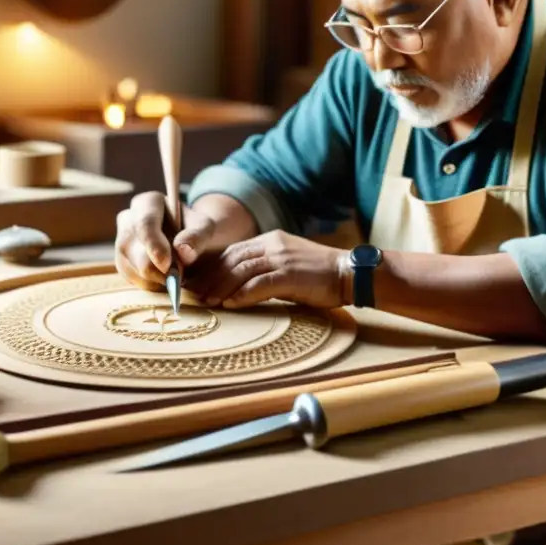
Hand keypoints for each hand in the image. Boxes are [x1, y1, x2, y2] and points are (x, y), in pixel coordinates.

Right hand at [114, 191, 216, 290]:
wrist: (191, 244)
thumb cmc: (196, 232)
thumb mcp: (206, 229)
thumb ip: (197, 236)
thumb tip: (182, 250)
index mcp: (148, 203)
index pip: (144, 223)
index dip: (153, 245)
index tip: (166, 265)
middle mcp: (128, 219)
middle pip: (132, 247)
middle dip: (156, 267)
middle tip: (180, 276)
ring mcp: (121, 241)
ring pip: (130, 265)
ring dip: (155, 277)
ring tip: (175, 274)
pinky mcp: (122, 261)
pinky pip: (131, 278)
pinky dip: (150, 284)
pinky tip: (164, 279)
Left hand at [184, 230, 346, 308]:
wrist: (350, 273)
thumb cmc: (320, 275)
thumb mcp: (288, 264)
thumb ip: (266, 268)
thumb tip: (240, 284)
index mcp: (270, 240)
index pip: (233, 252)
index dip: (213, 267)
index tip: (198, 282)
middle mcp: (273, 245)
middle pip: (232, 259)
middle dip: (211, 277)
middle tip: (195, 294)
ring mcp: (281, 258)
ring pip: (241, 270)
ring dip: (221, 287)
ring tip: (208, 302)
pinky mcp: (290, 274)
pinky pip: (259, 283)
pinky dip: (242, 294)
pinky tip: (230, 304)